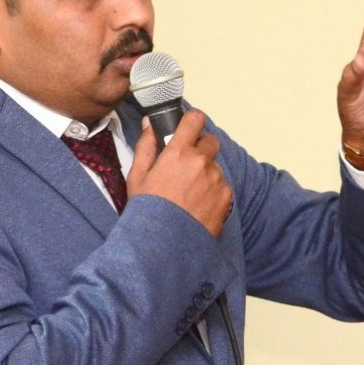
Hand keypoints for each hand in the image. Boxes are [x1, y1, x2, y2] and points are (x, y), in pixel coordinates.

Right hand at [126, 111, 233, 236]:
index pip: (195, 119)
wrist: (165, 245)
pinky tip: (198, 205)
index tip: (188, 127)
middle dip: (200, 149)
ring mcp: (216, 179)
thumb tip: (149, 124)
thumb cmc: (148, 210)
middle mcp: (201, 162)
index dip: (192, 121)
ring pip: (215, 166)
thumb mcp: (137, 176)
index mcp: (178, 152)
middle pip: (210, 141)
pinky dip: (213, 191)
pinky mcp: (226, 196)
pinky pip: (222, 185)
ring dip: (206, 172)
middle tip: (186, 166)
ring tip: (189, 193)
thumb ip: (146, 145)